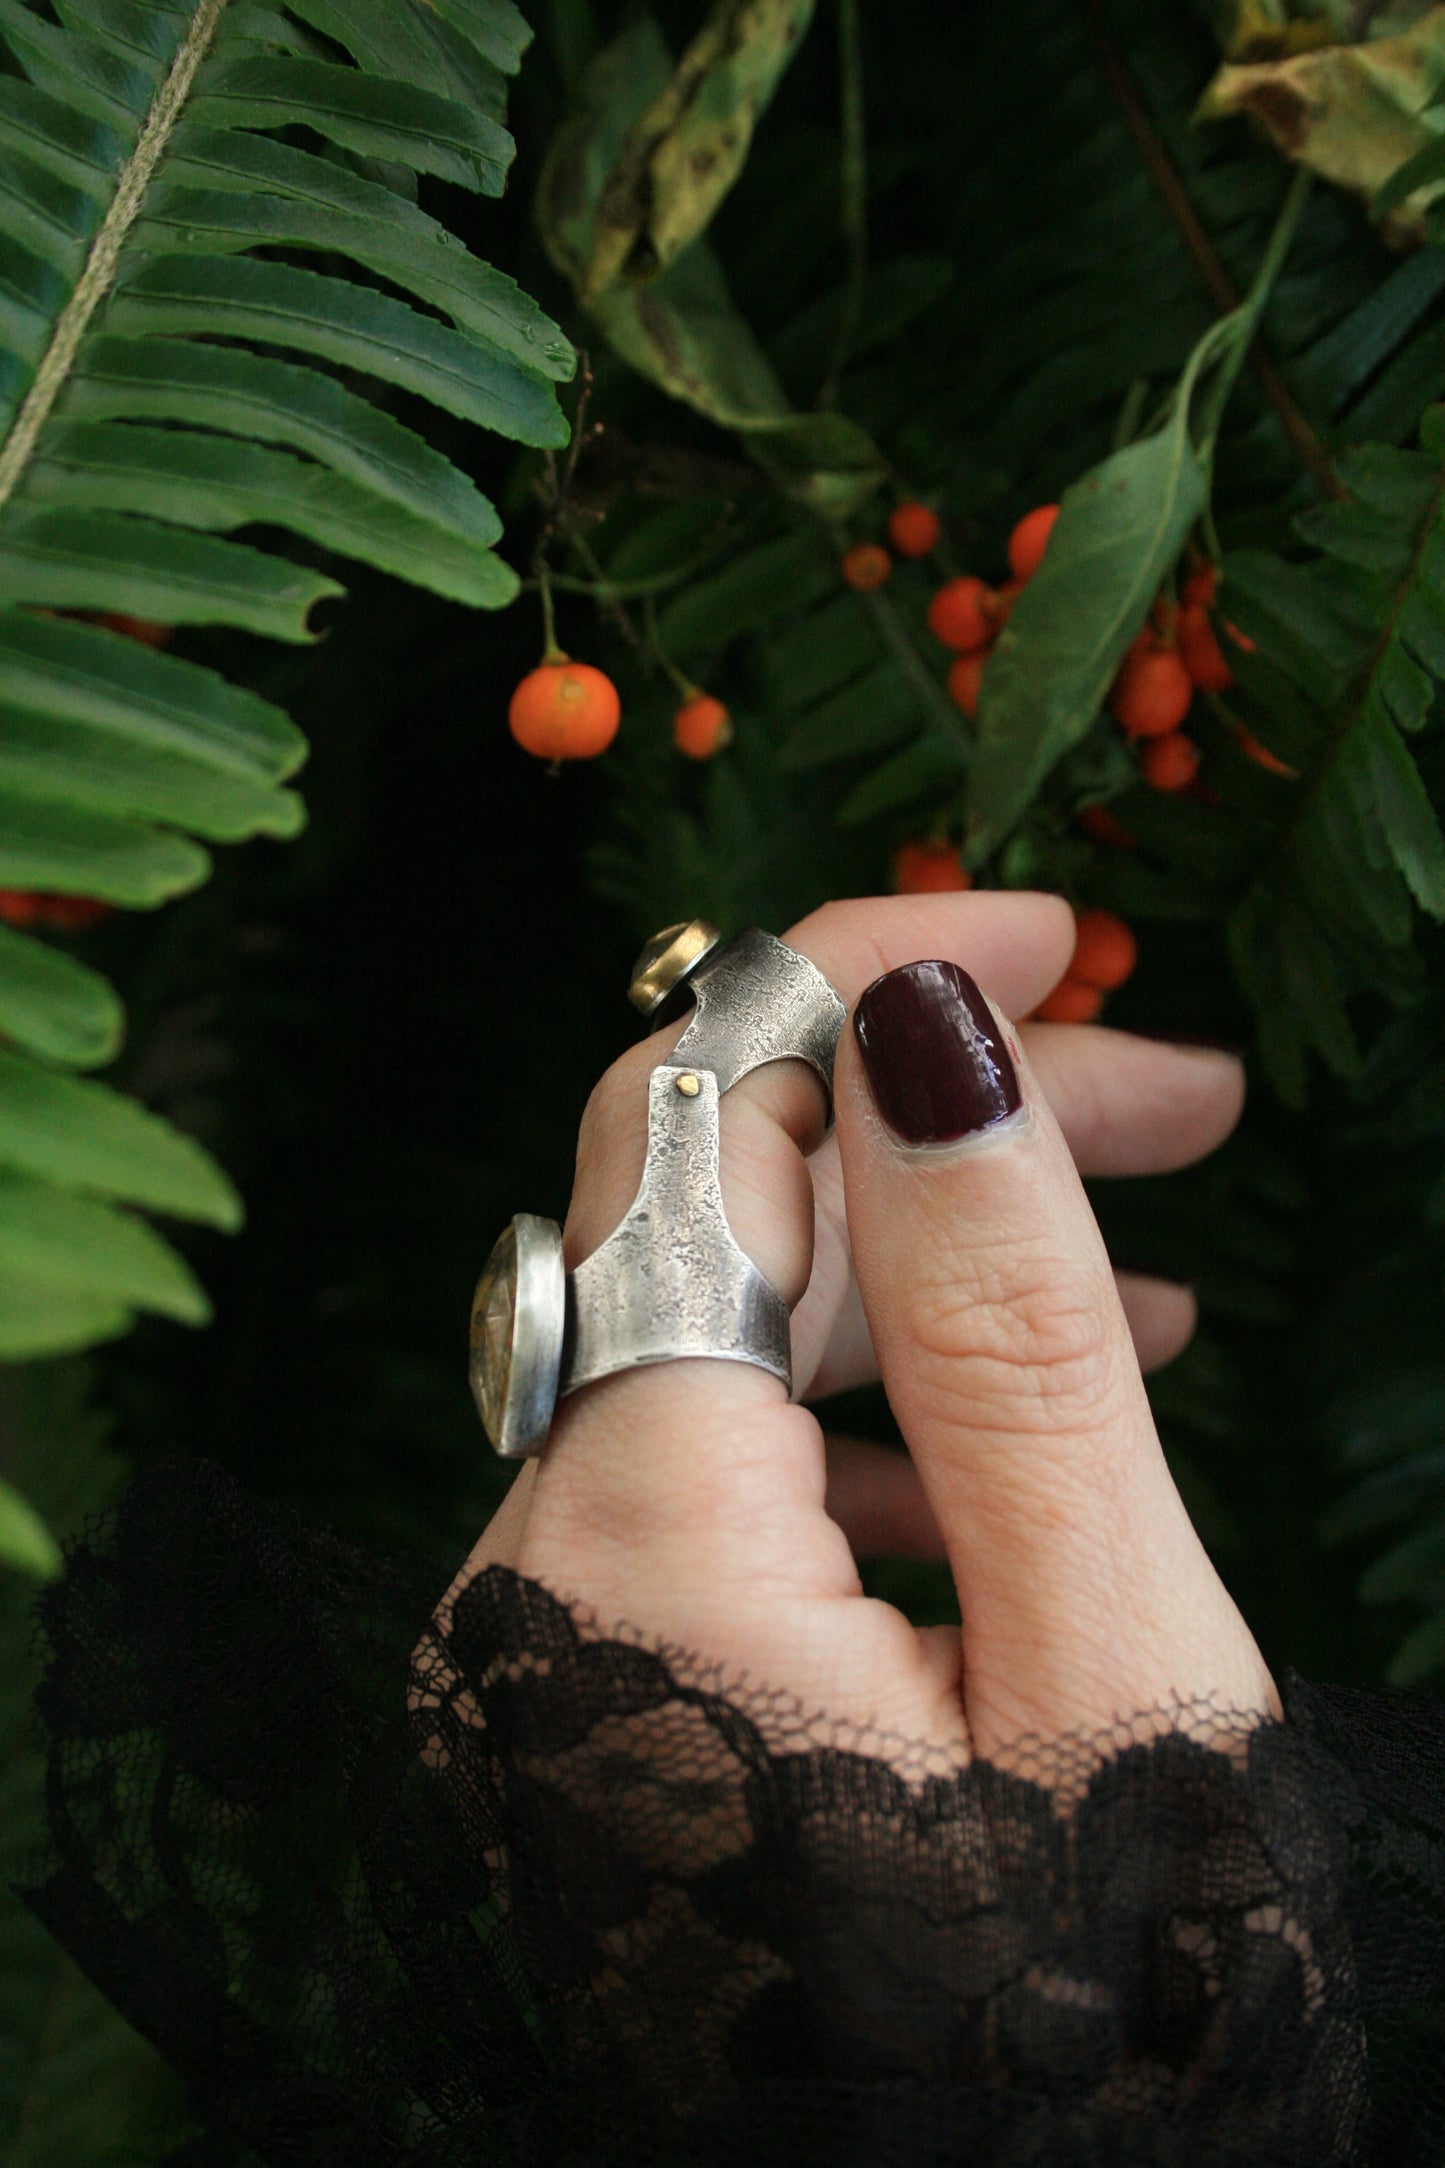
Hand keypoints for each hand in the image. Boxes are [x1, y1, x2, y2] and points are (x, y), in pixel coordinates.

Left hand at [446, 893, 1274, 1763]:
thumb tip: (929, 1035)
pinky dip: (870, 1422)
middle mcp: (538, 1578)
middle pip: (713, 1237)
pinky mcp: (602, 1686)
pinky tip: (1014, 1436)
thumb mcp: (1102, 1666)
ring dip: (927, 1282)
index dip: (849, 991)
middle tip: (1167, 1098)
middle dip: (937, 1138)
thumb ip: (1009, 1349)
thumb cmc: (1079, 2013)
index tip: (1043, 934)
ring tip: (1146, 1280)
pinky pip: (724, 1481)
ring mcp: (554, 1639)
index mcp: (635, 1561)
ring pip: (728, 1351)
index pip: (688, 1144)